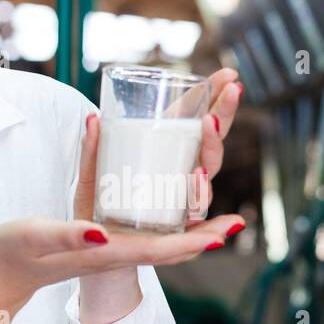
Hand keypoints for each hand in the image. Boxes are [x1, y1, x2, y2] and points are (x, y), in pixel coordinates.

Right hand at [0, 211, 243, 306]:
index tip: (223, 235)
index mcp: (106, 252)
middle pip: (173, 247)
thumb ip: (68, 233)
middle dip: (206, 236)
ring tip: (226, 220)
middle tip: (239, 223)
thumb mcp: (37, 236)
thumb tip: (102, 231)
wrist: (6, 271)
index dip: (193, 241)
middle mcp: (118, 252)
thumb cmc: (18, 252)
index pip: (159, 248)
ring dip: (196, 229)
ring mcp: (116, 249)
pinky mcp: (111, 241)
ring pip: (166, 240)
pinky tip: (182, 207)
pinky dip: (175, 222)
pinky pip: (152, 233)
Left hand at [72, 67, 244, 223]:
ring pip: (207, 172)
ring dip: (212, 149)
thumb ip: (92, 150)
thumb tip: (93, 117)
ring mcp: (185, 198)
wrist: (100, 249)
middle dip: (224, 113)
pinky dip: (208, 209)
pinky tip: (211, 194)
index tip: (229, 74)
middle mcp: (182, 171)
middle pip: (211, 140)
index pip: (193, 117)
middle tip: (231, 90)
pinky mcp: (181, 228)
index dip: (212, 95)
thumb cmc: (99, 209)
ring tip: (207, 126)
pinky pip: (200, 219)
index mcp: (165, 151)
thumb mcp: (92, 177)